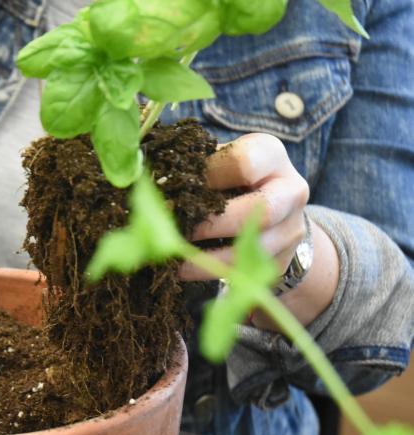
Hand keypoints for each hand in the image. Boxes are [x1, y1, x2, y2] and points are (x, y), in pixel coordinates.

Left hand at [181, 133, 339, 328]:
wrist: (275, 211)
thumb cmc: (233, 179)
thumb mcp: (221, 163)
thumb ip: (196, 167)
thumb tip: (151, 179)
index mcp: (270, 155)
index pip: (244, 162)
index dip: (206, 176)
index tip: (175, 187)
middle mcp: (290, 190)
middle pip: (258, 211)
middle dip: (211, 224)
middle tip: (173, 229)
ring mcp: (290, 228)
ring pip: (252, 248)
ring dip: (207, 256)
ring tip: (173, 254)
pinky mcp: (281, 260)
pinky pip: (246, 271)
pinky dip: (210, 271)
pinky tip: (183, 269)